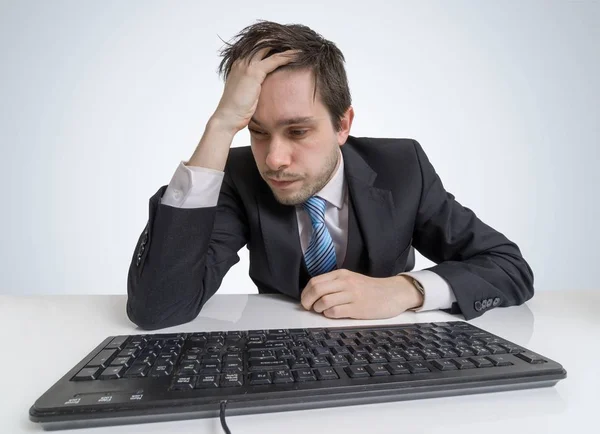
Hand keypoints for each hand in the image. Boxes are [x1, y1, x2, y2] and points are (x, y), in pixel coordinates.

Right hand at [213, 44, 301, 133]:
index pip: (256, 47)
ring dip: (286, 45)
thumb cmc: (236, 110)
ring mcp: (247, 65)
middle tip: (295, 41)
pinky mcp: (254, 72)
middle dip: (279, 40)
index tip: (286, 45)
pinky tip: (299, 55)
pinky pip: (275, 59)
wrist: (227, 118)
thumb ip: (253, 85)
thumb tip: (265, 88)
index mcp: (238, 64)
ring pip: (270, 47)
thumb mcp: (245, 93)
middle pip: (263, 42)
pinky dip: (288, 56)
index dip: (271, 44)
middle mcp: (241, 60)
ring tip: (300, 44)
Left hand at [300, 269, 423, 318]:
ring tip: (321, 311)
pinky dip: (329, 314)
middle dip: (307, 301)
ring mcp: (352, 295)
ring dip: (318, 309)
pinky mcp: (358, 308)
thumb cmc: (370, 289)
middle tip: (308, 308)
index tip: (305, 300)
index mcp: (342, 274)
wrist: (392, 293)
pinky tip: (332, 314)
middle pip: (317, 290)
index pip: (315, 281)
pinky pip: (335, 312)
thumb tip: (312, 293)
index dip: (305, 292)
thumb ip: (334, 284)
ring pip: (324, 301)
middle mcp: (345, 282)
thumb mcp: (351, 279)